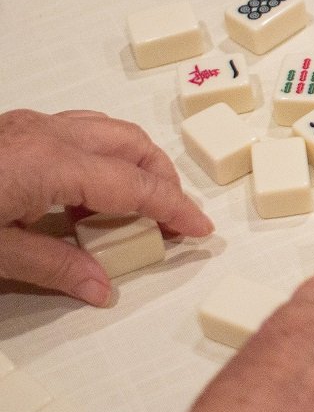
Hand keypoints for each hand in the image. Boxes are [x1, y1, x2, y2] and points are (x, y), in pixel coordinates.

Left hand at [0, 109, 211, 305]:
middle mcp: (48, 134)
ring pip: (109, 131)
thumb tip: (99, 286)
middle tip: (170, 220)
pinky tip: (85, 192)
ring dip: (134, 165)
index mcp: (50, 163)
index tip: (198, 227)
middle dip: (162, 179)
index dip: (174, 207)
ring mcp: (30, 125)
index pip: (135, 184)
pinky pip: (78, 131)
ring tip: (131, 208)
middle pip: (133, 145)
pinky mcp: (16, 129)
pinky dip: (100, 156)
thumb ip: (52, 267)